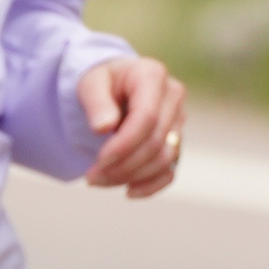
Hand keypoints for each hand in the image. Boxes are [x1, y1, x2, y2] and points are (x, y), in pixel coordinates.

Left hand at [79, 51, 185, 192]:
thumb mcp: (90, 84)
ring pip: (163, 160)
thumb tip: (103, 127)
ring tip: (97, 180)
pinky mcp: (176, 142)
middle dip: (122, 165)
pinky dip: (150, 187)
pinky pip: (170, 172)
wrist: (112, 87)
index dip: (124, 145)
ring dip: (130, 177)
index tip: (99, 160)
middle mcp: (172, 97)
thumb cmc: (100, 83)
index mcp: (152, 76)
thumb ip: (96, 102)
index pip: (146, 118)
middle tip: (90, 176)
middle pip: (156, 142)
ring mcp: (178, 121)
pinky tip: (127, 192)